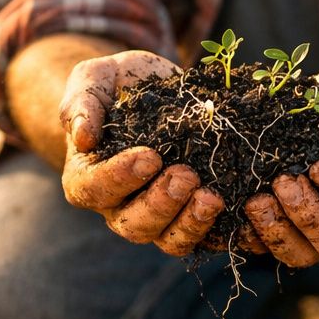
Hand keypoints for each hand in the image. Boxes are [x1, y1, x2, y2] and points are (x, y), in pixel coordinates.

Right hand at [58, 51, 224, 255]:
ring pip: (168, 239)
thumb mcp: (95, 79)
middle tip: (186, 175)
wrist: (152, 90)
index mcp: (86, 177)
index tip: (150, 156)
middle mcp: (118, 207)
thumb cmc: (116, 85)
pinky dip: (219, 229)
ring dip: (191, 223)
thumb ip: (82, 103)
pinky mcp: (188, 215)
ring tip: (212, 198)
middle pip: (134, 225)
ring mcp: (156, 216)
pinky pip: (202, 237)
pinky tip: (235, 207)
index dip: (121, 178)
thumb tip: (83, 137)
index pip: (95, 188)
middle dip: (162, 204)